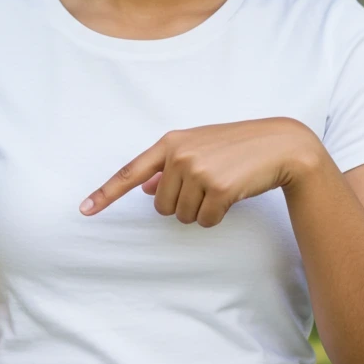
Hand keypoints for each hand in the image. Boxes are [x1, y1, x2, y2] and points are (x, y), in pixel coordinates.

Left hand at [79, 118, 316, 227]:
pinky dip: (217, 216)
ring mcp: (199, 171)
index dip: (106, 194)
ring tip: (222, 186)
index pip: (130, 172)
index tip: (84, 210)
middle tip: (208, 184)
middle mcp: (179, 155)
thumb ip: (169, 166)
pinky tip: (232, 195)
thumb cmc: (236, 146)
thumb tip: (145, 189)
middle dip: (182, 204)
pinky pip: (205, 220)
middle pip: (161, 206)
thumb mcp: (199, 147)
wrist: (279, 144)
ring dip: (201, 210)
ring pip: (183, 216)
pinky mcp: (219, 188)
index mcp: (170, 143)